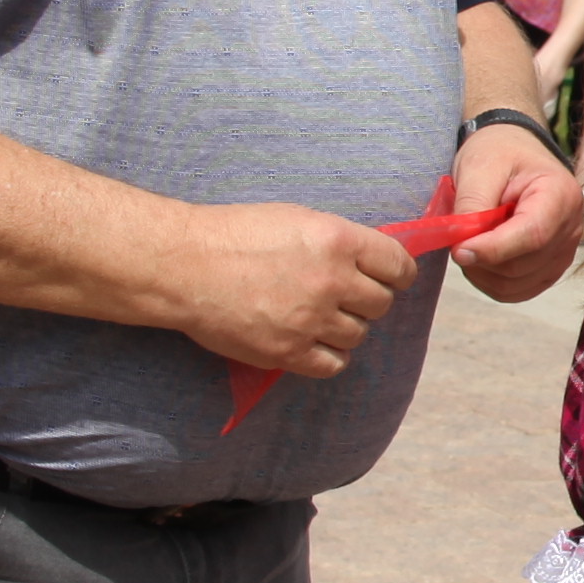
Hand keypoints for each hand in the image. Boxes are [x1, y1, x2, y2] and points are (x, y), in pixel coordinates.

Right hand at [183, 202, 411, 377]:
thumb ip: (339, 241)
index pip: (399, 266)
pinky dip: (329, 356)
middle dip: (366, 300)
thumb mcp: (297, 218)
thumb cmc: (235, 234)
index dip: (397, 274)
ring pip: (358, 335)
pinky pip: (333, 364)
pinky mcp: (288, 352)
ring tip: (317, 316)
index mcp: (337, 241)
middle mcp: (331, 281)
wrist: (184, 265)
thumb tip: (372, 260)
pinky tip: (312, 342)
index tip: (389, 278)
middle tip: (341, 296)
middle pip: (381, 304)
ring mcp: (311, 320)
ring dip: (344, 328)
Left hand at [448, 118, 581, 299]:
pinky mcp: (550, 269)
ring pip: (516, 284)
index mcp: (561, 194)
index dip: (494, 248)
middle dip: (481, 259)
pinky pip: (517, 291)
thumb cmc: (499, 154)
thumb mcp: (479, 167)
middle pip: (522, 264)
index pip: (533, 235)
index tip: (458, 249)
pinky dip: (490, 282)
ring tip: (469, 242)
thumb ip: (472, 206)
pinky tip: (481, 258)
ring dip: (482, 272)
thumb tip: (462, 249)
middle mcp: (572, 227)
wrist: (514, 153)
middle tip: (456, 237)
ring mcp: (564, 252)